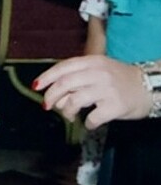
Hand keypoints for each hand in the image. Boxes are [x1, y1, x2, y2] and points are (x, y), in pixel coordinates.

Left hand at [34, 55, 151, 128]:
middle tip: (47, 105)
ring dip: (67, 110)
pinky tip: (89, 123)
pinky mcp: (116, 106)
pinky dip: (86, 123)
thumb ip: (77, 78)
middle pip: (65, 83)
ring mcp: (107, 89)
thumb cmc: (119, 80)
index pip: (64, 67)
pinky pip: (92, 117)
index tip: (36, 86)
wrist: (149, 87)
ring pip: (75, 100)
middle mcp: (99, 73)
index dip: (47, 77)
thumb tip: (54, 95)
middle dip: (51, 96)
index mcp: (93, 61)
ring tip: (70, 115)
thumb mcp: (99, 70)